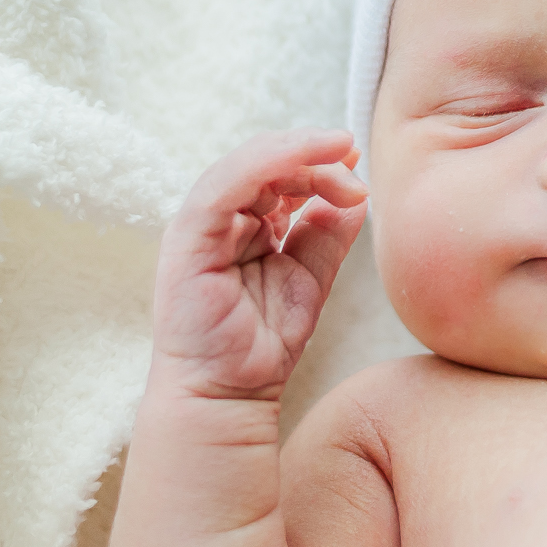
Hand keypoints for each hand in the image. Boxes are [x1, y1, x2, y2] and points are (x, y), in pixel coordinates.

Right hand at [151, 128, 368, 399]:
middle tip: (354, 161)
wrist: (231, 394)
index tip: (357, 161)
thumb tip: (356, 194)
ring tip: (341, 154)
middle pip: (268, 164)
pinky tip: (305, 159)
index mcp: (244, 225)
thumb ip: (327, 235)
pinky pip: (226, 185)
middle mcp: (220, 219)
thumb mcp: (309, 277)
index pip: (280, 176)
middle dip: (315, 156)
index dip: (319, 162)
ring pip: (248, 165)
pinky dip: (267, 163)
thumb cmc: (263, 343)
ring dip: (298, 152)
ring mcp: (201, 225)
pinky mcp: (189, 235)